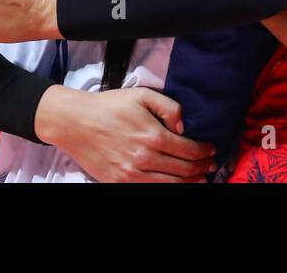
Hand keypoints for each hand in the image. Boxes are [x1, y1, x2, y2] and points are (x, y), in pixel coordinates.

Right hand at [35, 86, 215, 182]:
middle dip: (202, 168)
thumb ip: (169, 107)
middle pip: (184, 170)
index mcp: (152, 135)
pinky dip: (167, 188)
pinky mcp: (118, 183)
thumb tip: (184, 126)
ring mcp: (130, 174)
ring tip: (200, 178)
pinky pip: (149, 190)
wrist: (75, 123)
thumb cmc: (110, 106)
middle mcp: (144, 158)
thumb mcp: (142, 95)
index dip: (205, 151)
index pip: (189, 150)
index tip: (212, 149)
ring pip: (170, 184)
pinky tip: (175, 183)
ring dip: (189, 182)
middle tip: (211, 165)